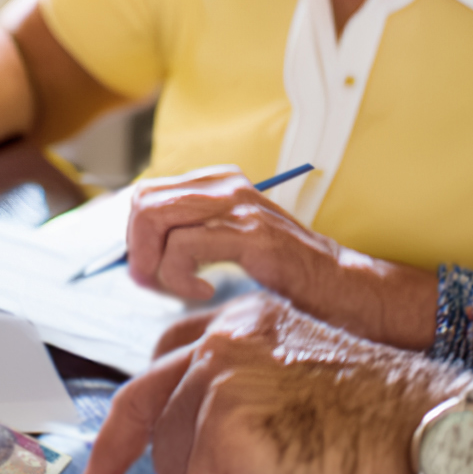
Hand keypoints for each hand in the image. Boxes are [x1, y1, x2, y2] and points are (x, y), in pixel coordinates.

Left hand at [77, 294, 462, 473]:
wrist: (421, 424)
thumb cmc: (375, 413)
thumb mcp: (293, 381)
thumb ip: (239, 395)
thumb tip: (191, 449)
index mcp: (242, 321)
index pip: (158, 365)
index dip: (128, 421)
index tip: (102, 463)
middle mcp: (225, 336)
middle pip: (145, 410)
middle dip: (143, 462)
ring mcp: (223, 374)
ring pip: (172, 457)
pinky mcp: (228, 418)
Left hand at [127, 166, 348, 303]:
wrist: (335, 284)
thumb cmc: (282, 271)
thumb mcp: (231, 239)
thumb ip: (192, 232)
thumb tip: (138, 247)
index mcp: (220, 182)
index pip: (147, 193)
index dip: (137, 236)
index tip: (152, 269)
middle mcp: (227, 184)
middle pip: (144, 202)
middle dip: (139, 250)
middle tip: (156, 283)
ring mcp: (238, 206)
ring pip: (156, 220)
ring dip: (156, 265)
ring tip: (181, 289)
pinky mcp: (247, 233)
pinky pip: (182, 248)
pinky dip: (180, 279)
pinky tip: (204, 291)